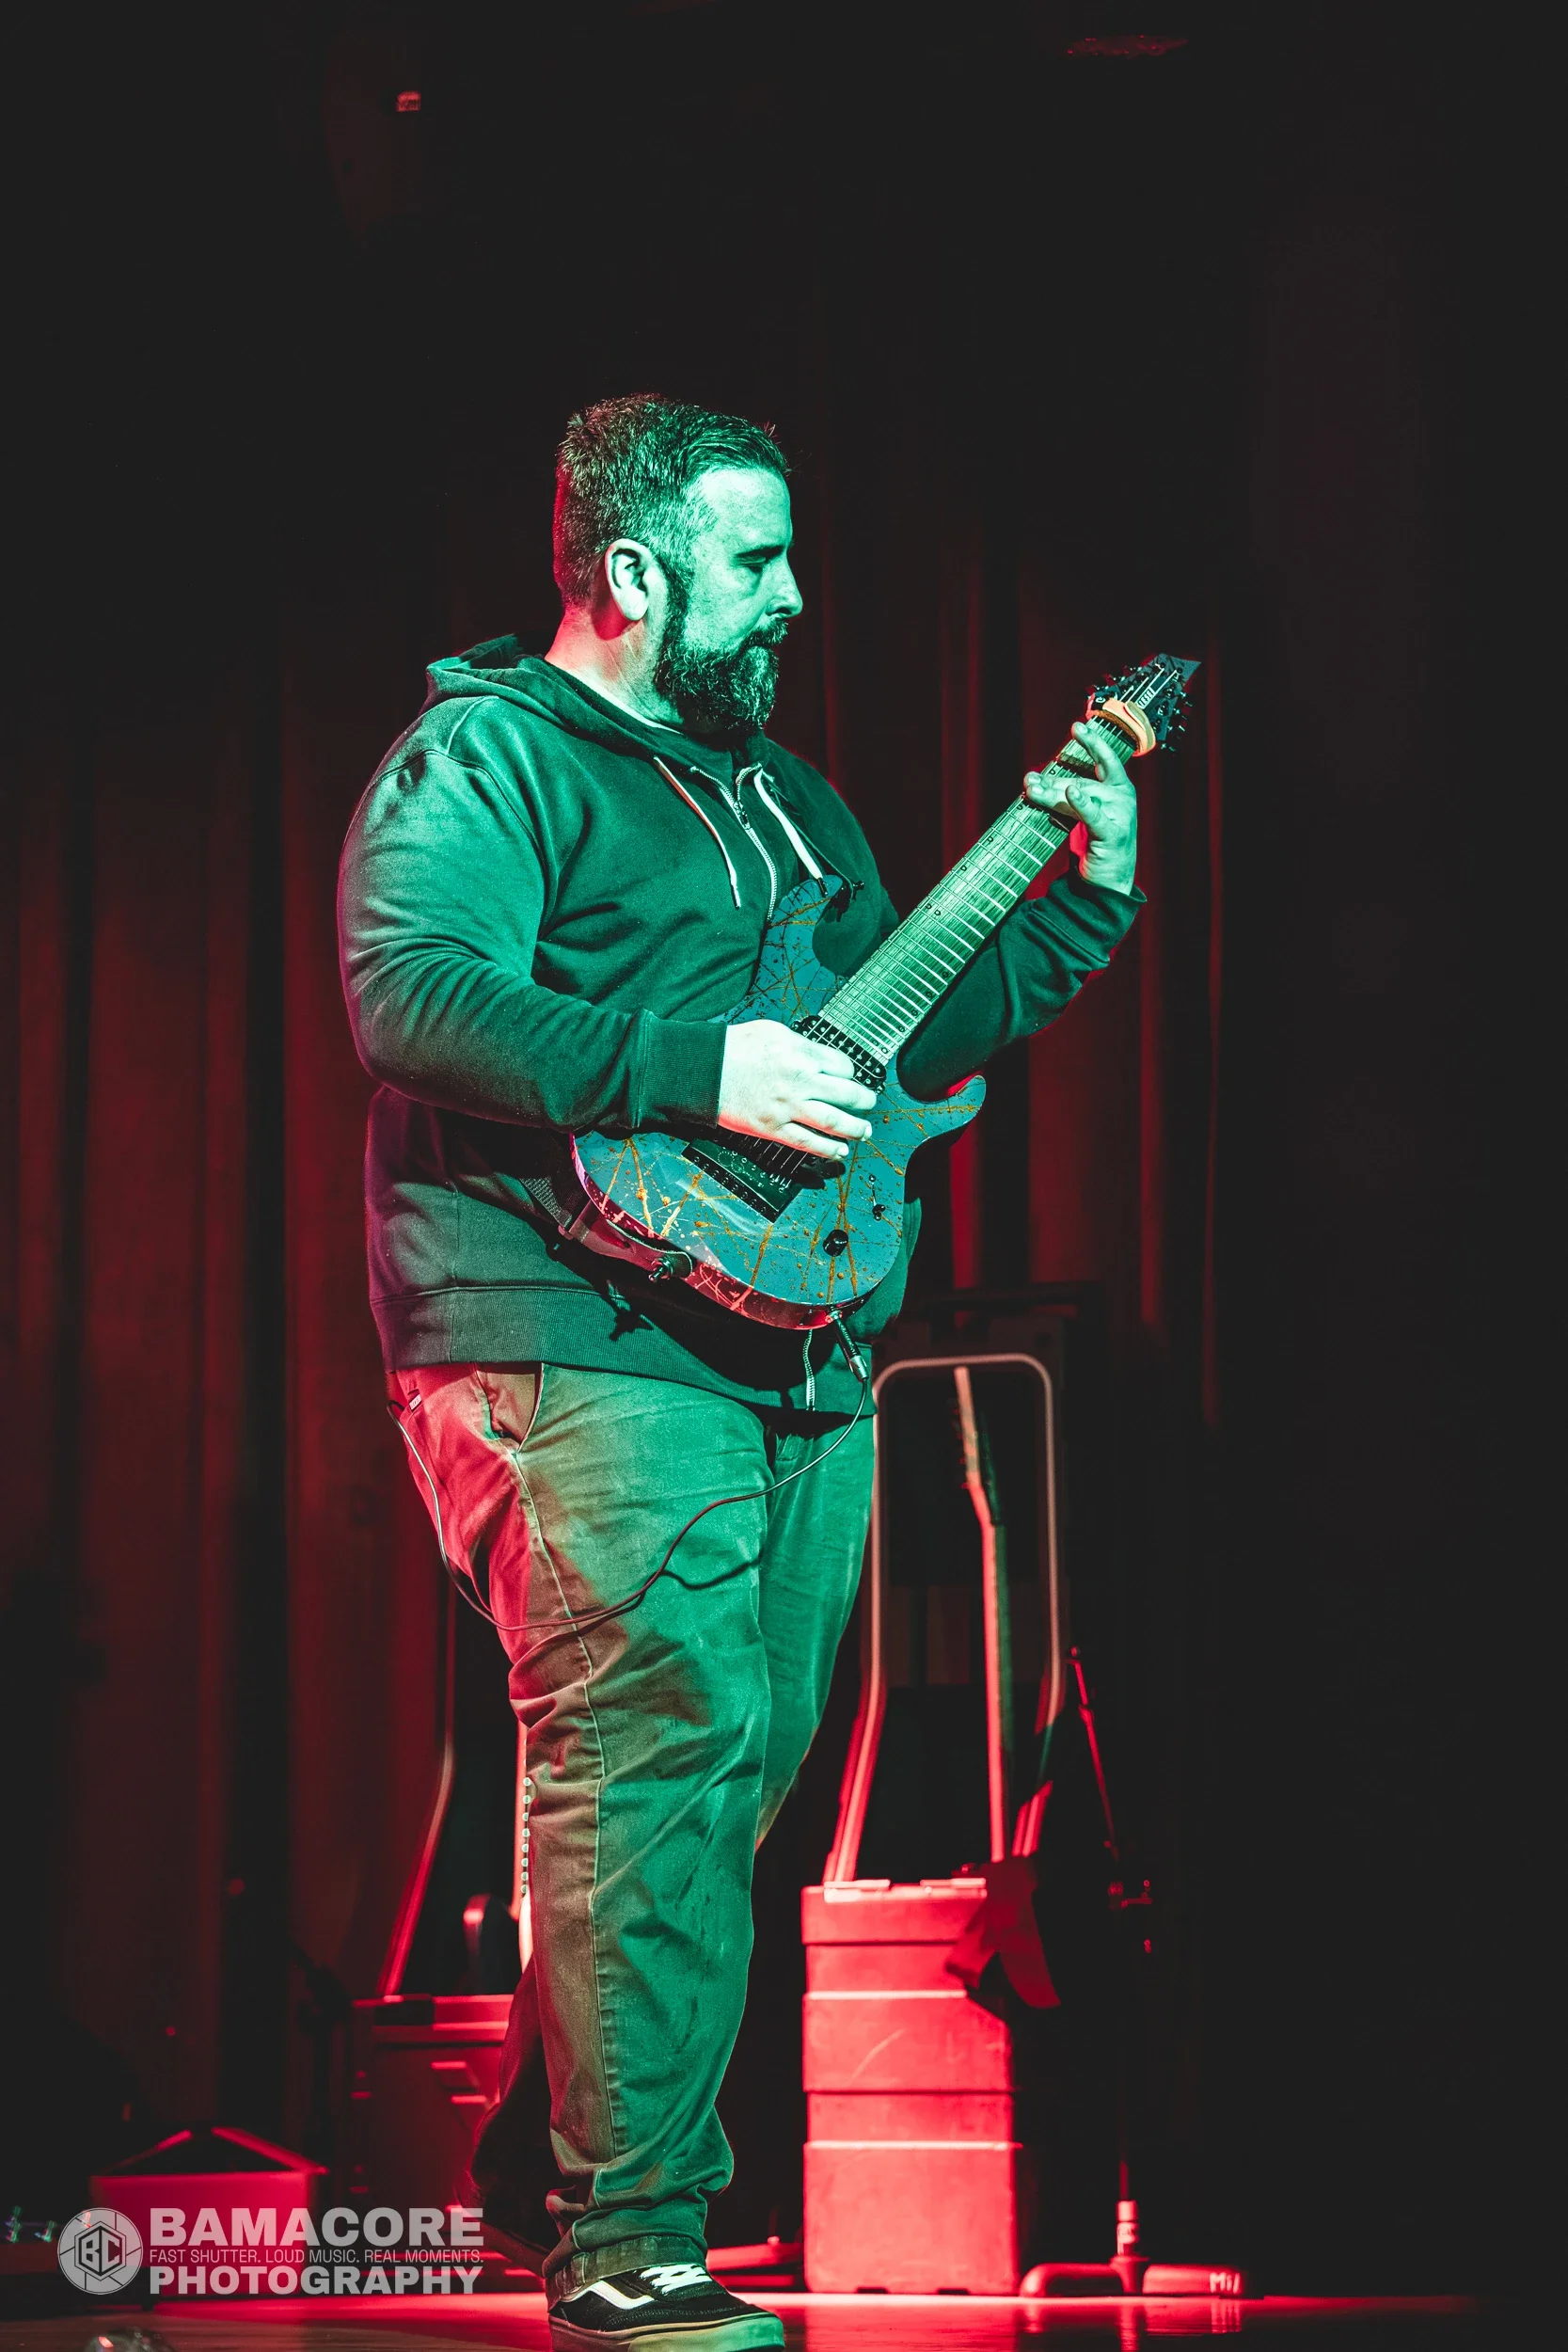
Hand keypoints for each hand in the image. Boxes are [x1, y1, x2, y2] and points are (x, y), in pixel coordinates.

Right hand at [718, 1021, 877, 1159]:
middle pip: (846, 1093)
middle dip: (864, 1101)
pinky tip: (840, 1151)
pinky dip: (827, 1149)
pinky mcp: (773, 1127)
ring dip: (855, 1128)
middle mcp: (801, 1081)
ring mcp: (788, 1107)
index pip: (843, 1066)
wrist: (704, 1070)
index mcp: (802, 1054)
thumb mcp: (773, 1031)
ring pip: (833, 1121)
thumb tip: (819, 1054)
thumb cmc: (733, 1047)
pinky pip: (807, 1142)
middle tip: (869, 1104)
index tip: (849, 1077)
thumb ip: (801, 1044)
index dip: (850, 1072)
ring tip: (865, 1131)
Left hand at [1024, 718, 1137, 893]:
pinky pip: (1093, 815)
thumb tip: (1034, 779)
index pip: (1104, 759)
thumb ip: (1065, 794)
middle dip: (1053, 779)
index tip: (1077, 726)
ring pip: (1080, 796)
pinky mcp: (1112, 834)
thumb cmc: (1094, 843)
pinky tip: (1071, 791)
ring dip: (1052, 793)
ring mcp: (1120, 814)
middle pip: (1081, 780)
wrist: (1108, 881)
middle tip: (1028, 779)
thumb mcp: (1080, 813)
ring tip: (1031, 790)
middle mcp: (1122, 796)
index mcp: (1118, 787)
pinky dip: (1082, 803)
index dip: (1092, 741)